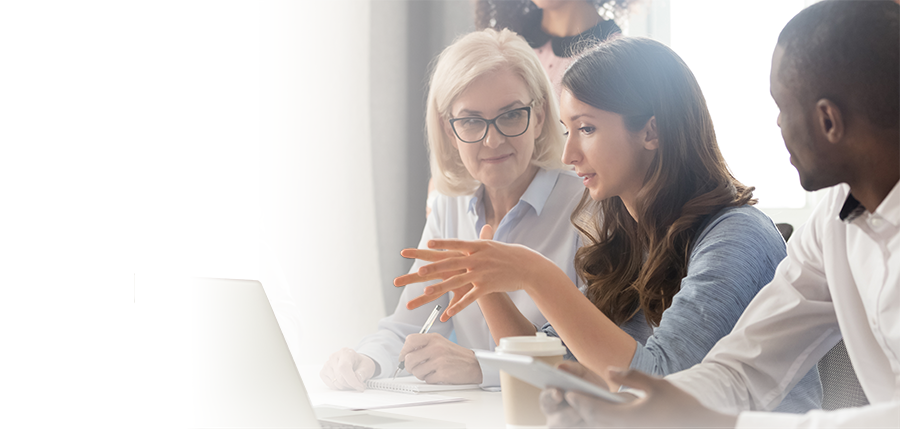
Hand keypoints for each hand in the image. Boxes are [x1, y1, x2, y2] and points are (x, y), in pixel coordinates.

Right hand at [319, 348, 376, 390]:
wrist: (356, 363)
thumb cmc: (360, 364)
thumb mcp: (367, 366)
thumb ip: (363, 372)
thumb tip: (357, 379)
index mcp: (345, 352)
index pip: (344, 367)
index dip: (351, 380)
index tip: (359, 386)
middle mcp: (334, 357)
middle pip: (339, 377)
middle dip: (351, 385)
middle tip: (359, 385)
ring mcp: (327, 364)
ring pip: (335, 383)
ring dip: (346, 387)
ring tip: (352, 382)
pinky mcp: (323, 372)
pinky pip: (330, 385)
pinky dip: (339, 387)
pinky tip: (344, 383)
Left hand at [395, 225, 556, 320]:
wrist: (526, 266)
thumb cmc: (507, 254)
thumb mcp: (490, 245)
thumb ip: (476, 242)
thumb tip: (465, 237)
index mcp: (476, 246)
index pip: (455, 244)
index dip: (442, 244)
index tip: (427, 244)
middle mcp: (477, 258)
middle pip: (452, 263)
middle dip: (434, 268)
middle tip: (419, 270)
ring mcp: (481, 273)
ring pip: (457, 281)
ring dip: (440, 288)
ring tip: (425, 293)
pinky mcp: (487, 286)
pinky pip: (470, 298)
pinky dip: (458, 306)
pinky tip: (447, 313)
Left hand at [398, 333, 482, 383]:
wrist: (474, 365)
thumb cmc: (456, 355)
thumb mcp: (440, 343)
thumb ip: (424, 345)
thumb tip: (406, 354)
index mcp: (434, 338)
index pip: (410, 341)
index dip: (404, 351)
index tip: (404, 357)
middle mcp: (436, 348)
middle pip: (409, 359)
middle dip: (410, 367)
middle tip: (415, 368)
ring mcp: (439, 360)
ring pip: (416, 371)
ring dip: (421, 374)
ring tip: (430, 371)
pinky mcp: (443, 373)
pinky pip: (427, 380)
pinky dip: (431, 380)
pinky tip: (439, 375)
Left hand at [540, 364, 737, 427]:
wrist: (701, 426)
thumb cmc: (681, 406)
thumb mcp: (657, 384)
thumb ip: (630, 376)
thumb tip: (608, 370)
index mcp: (629, 418)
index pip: (594, 410)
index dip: (578, 401)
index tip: (567, 392)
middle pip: (594, 422)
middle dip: (579, 409)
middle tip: (566, 396)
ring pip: (603, 427)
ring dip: (590, 417)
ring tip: (578, 405)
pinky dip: (603, 422)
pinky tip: (599, 414)